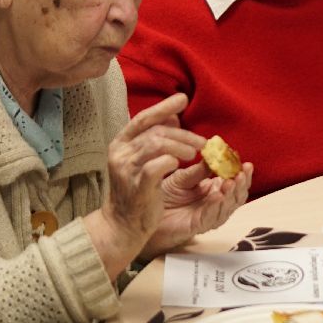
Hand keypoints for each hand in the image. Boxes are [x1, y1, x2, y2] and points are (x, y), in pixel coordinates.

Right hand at [85, 93, 204, 277]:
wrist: (122, 223)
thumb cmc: (136, 189)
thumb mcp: (142, 160)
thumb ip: (155, 137)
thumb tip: (173, 116)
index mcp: (120, 143)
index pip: (143, 118)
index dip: (163, 107)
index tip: (183, 99)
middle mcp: (120, 153)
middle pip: (155, 131)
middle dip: (183, 134)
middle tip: (202, 142)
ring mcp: (126, 170)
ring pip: (156, 144)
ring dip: (181, 146)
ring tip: (194, 154)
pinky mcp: (137, 187)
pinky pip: (156, 166)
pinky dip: (171, 162)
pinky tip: (180, 166)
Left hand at [138, 161, 254, 259]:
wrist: (148, 211)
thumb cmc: (166, 194)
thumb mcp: (183, 177)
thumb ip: (199, 170)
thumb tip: (214, 155)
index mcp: (215, 189)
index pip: (235, 183)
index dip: (243, 174)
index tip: (246, 163)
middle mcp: (216, 203)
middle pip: (237, 197)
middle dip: (242, 185)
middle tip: (242, 173)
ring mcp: (209, 215)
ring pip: (228, 208)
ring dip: (232, 195)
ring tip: (231, 182)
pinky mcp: (199, 225)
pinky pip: (212, 217)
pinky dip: (216, 206)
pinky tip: (217, 195)